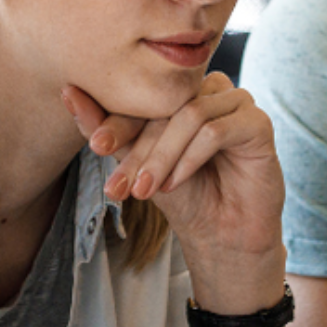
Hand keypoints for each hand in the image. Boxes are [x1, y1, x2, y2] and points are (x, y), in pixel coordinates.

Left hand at [62, 75, 285, 312]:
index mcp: (182, 92)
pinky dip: (190, 158)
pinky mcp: (258, 123)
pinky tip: (175, 183)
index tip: (97, 148)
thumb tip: (68, 92)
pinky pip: (216, 130)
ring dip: (162, 156)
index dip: (118, 121)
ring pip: (190, 115)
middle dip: (138, 149)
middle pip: (167, 106)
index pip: (147, 97)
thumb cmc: (184, 196)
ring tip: (145, 190)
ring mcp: (237, 103)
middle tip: (118, 184)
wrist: (223, 235)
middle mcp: (210, 90)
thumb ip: (108, 131)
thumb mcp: (138, 163)